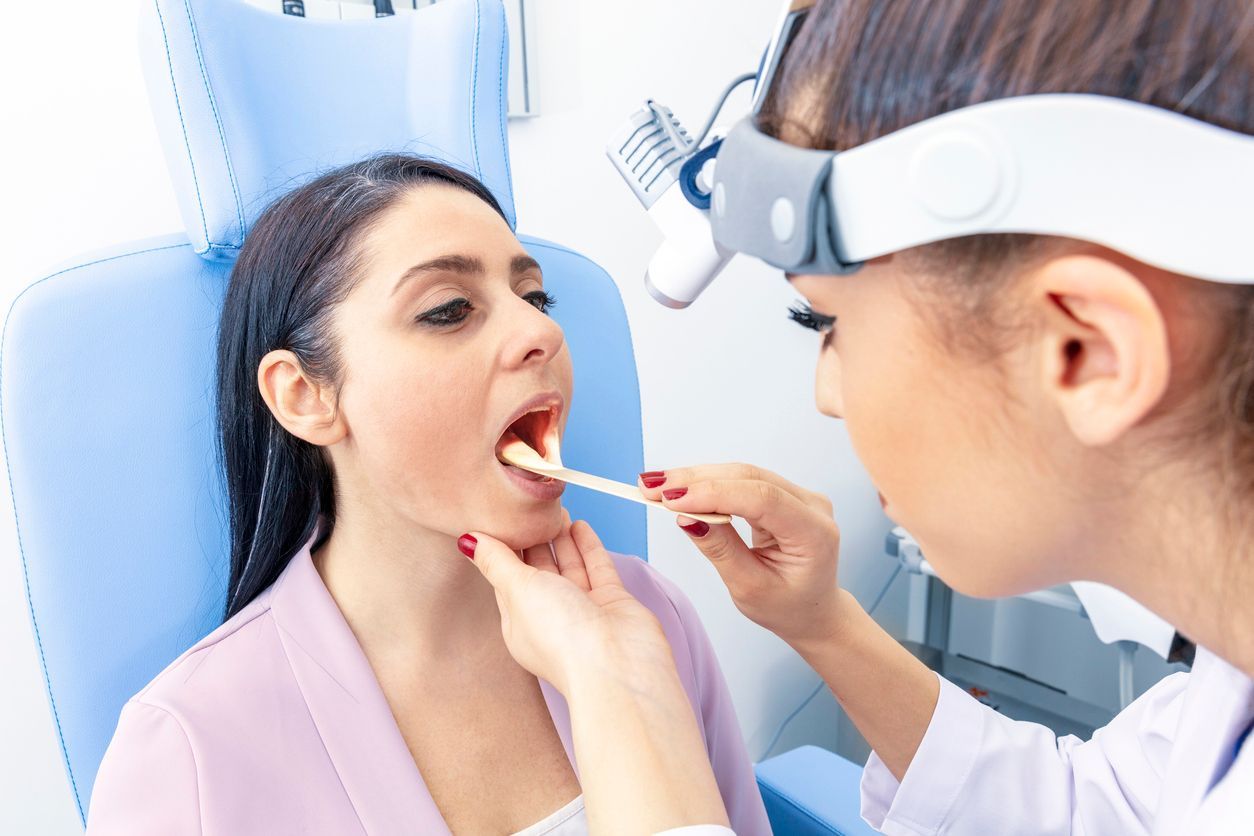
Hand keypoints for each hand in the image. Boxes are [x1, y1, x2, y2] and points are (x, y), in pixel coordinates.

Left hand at [462, 512, 674, 694]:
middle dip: (533, 540)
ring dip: (561, 538)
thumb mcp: (517, 591)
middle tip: (528, 508)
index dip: (503, 549)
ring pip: (569, 566)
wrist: (616, 665)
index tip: (499, 518)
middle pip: (539, 570)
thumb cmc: (562, 638)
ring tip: (554, 509)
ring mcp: (583, 610)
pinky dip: (587, 546)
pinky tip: (580, 524)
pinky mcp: (611, 602)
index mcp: (520, 623)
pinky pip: (596, 567)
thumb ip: (496, 562)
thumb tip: (467, 541)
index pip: (507, 579)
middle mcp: (551, 617)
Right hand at [641, 464, 844, 647]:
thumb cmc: (786, 607)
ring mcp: (799, 496)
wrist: (813, 610)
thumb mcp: (750, 588)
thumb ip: (721, 550)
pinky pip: (742, 481)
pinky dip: (708, 483)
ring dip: (696, 478)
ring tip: (655, 485)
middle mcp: (812, 505)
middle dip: (695, 480)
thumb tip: (686, 517)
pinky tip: (679, 487)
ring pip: (742, 474)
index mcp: (814, 532)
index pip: (761, 498)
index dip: (713, 494)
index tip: (670, 499)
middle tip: (649, 487)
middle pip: (749, 478)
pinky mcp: (783, 494)